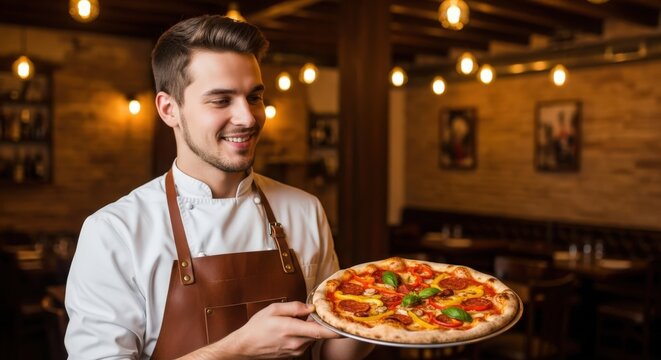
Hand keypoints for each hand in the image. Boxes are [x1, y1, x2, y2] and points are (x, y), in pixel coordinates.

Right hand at [214, 301, 339, 358]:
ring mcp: (295, 351)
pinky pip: (305, 342)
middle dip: (322, 323)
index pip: (319, 331)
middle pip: (318, 334)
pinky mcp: (294, 354)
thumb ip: (294, 307)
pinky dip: (305, 334)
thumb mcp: (273, 309)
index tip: (345, 324)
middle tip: (323, 312)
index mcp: (290, 329)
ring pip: (312, 338)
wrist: (245, 347)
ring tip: (301, 319)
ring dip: (311, 329)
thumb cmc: (257, 327)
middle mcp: (296, 343)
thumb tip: (310, 308)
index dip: (335, 329)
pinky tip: (295, 328)